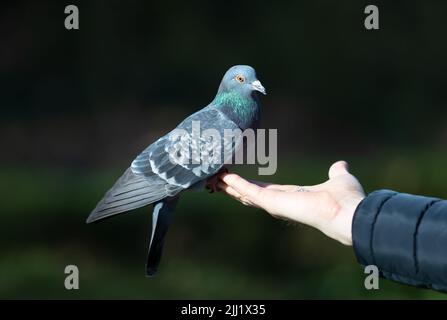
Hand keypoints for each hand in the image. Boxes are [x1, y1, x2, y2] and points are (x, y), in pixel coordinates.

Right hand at [217, 161, 364, 244]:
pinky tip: (225, 177)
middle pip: (251, 194)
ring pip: (247, 194)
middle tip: (217, 179)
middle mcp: (281, 202)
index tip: (238, 179)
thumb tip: (340, 165)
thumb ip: (336, 172)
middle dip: (234, 188)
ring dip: (230, 186)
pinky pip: (250, 191)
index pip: (266, 192)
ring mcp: (275, 204)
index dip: (251, 186)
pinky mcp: (273, 202)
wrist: (349, 213)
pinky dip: (237, 184)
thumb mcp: (339, 179)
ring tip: (214, 177)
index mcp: (293, 197)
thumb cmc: (346, 199)